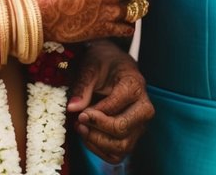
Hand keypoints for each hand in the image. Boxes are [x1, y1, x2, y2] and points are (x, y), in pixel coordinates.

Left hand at [67, 39, 153, 163]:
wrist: (113, 63)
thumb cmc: (102, 61)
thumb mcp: (90, 66)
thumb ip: (82, 86)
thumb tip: (72, 108)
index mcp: (135, 85)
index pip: (115, 107)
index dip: (95, 114)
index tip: (79, 113)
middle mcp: (143, 107)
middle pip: (122, 130)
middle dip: (97, 129)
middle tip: (79, 121)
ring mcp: (140, 124)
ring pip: (122, 147)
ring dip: (98, 142)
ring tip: (81, 129)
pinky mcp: (133, 135)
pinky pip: (119, 154)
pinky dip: (101, 150)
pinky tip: (88, 136)